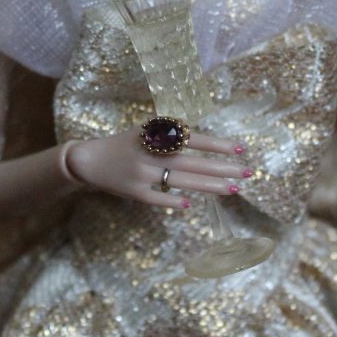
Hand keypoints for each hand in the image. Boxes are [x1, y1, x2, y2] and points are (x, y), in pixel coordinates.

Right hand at [66, 126, 251, 209]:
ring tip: (233, 189)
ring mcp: (141, 174)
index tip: (240, 149)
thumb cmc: (124, 144)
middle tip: (248, 172)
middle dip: (223, 168)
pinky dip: (173, 202)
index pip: (192, 139)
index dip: (216, 144)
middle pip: (193, 163)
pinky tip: (192, 206)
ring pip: (181, 182)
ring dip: (209, 186)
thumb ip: (171, 133)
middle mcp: (150, 154)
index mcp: (154, 134)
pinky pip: (157, 199)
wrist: (89, 159)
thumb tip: (203, 138)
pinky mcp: (133, 192)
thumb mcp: (145, 130)